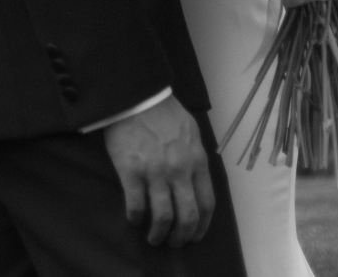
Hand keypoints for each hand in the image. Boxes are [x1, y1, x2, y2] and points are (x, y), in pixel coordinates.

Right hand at [102, 95, 213, 247]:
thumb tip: (196, 180)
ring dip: (158, 234)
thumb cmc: (164, 112)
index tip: (196, 235)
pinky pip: (136, 206)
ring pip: (162, 217)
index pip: (206, 203)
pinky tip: (134, 219)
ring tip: (154, 238)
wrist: (136, 95)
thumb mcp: (191, 131)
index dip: (202, 225)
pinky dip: (135, 218)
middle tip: (174, 242)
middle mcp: (179, 170)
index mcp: (196, 160)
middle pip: (187, 217)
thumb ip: (195, 157)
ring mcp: (155, 172)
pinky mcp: (132, 172)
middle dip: (182, 236)